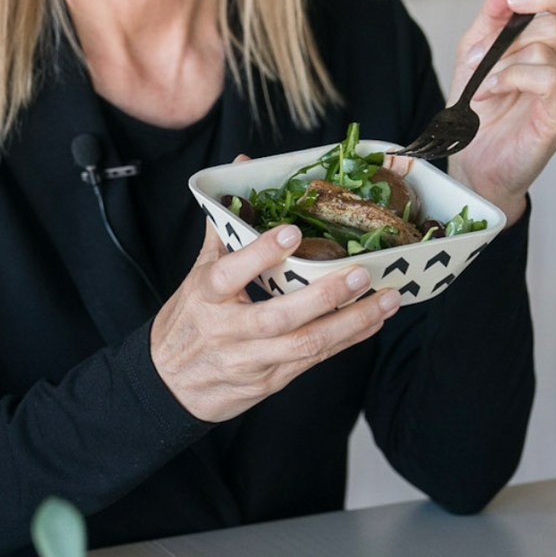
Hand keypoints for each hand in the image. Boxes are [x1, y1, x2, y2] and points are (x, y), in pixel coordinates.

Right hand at [151, 220, 400, 423]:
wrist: (169, 385)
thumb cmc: (187, 321)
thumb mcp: (195, 275)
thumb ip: (224, 228)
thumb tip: (239, 171)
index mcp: (205, 296)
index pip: (229, 273)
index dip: (260, 253)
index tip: (292, 231)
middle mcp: (227, 330)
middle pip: (278, 317)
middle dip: (324, 296)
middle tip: (360, 273)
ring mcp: (251, 360)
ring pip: (304, 344)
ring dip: (350, 322)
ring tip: (386, 300)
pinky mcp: (270, 381)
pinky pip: (314, 360)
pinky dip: (347, 340)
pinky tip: (373, 322)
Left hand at [445, 0, 555, 223]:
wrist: (473, 159)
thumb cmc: (480, 108)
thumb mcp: (476, 51)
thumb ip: (494, 15)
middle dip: (508, 37)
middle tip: (480, 59)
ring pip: (547, 49)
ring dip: (500, 64)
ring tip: (481, 85)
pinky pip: (548, 78)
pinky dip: (509, 78)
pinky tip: (489, 93)